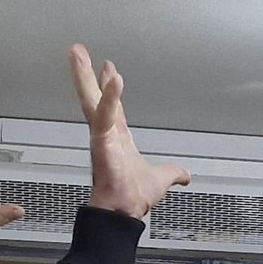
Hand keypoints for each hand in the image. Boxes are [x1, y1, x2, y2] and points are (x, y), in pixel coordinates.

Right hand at [67, 46, 190, 220]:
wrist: (125, 212)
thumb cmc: (133, 197)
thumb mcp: (161, 178)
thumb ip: (173, 173)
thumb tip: (185, 176)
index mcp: (117, 138)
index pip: (111, 106)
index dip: (109, 88)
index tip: (108, 70)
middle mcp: (106, 134)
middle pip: (93, 96)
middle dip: (84, 73)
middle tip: (77, 51)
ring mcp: (101, 135)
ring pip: (91, 99)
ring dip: (83, 76)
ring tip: (77, 54)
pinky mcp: (101, 140)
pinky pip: (105, 114)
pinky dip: (109, 97)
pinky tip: (113, 78)